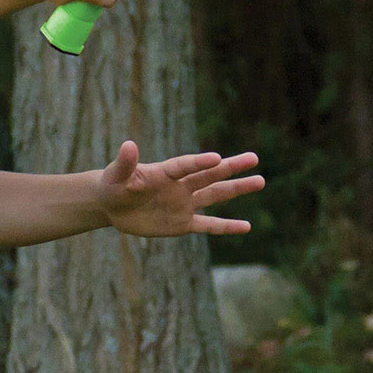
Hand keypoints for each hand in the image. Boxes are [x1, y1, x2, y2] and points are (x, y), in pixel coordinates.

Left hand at [99, 142, 263, 236]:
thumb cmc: (114, 185)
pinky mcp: (182, 223)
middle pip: (209, 175)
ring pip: (215, 196)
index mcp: (164, 172)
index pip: (185, 166)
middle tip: (254, 158)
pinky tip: (245, 227)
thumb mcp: (116, 175)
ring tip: (260, 181)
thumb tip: (128, 145)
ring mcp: (183, 204)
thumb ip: (126, 163)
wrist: (113, 205)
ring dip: (236, 189)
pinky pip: (208, 225)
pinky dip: (226, 226)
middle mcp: (179, 186)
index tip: (216, 158)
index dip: (199, 162)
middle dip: (231, 167)